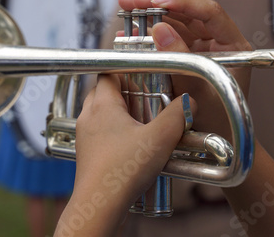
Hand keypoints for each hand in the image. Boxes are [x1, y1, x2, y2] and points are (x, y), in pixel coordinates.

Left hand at [55, 74, 196, 235]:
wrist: (100, 204)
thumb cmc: (122, 172)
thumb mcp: (159, 139)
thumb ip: (177, 116)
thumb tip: (188, 102)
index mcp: (102, 105)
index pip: (108, 73)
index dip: (125, 69)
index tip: (142, 72)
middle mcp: (89, 117)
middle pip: (102, 90)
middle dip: (122, 89)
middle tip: (143, 95)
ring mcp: (85, 135)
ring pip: (99, 111)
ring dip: (117, 111)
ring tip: (140, 119)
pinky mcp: (87, 152)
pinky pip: (98, 131)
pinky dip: (113, 129)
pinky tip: (131, 143)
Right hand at [119, 0, 251, 137]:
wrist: (219, 141)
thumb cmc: (219, 121)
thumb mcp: (198, 90)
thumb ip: (180, 59)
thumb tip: (159, 29)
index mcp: (233, 47)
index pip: (210, 13)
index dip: (183, 4)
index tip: (158, 3)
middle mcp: (218, 43)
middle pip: (188, 15)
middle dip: (158, 5)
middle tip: (131, 0)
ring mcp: (202, 50)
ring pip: (175, 24)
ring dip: (150, 15)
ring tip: (126, 6)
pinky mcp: (187, 58)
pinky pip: (168, 40)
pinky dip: (149, 35)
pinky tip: (131, 31)